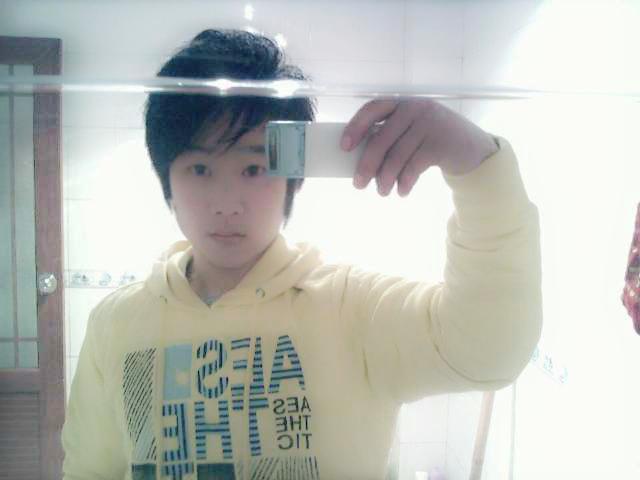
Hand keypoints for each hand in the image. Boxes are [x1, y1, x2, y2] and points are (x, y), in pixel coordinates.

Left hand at [341, 99, 498, 196]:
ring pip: (397, 156)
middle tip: (358, 184)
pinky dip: (404, 182)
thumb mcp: (412, 132)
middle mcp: (415, 108)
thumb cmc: (431, 142)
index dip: (355, 126)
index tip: (344, 147)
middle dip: (367, 165)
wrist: (473, 148)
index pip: (373, 109)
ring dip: (386, 179)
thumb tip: (360, 163)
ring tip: (383, 192)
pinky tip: (402, 191)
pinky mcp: (441, 142)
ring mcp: (430, 124)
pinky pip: (414, 166)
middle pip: (381, 139)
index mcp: (402, 104)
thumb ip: (390, 138)